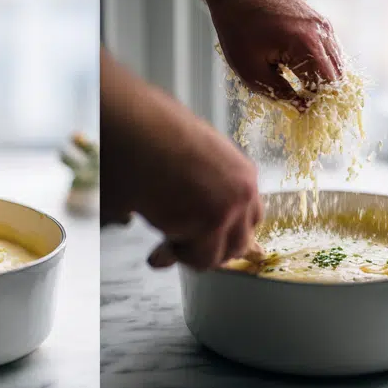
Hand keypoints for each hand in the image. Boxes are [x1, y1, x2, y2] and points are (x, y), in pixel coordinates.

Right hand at [102, 54, 262, 270]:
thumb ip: (199, 191)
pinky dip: (178, 257)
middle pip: (240, 242)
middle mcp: (244, 189)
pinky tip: (160, 243)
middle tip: (180, 246)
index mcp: (240, 171)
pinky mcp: (213, 222)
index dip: (224, 234)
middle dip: (210, 250)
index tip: (202, 239)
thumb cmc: (153, 135)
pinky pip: (200, 259)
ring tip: (166, 239)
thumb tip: (187, 219)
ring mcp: (232, 207)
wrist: (138, 128)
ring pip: (220, 255)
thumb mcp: (189, 161)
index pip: (248, 218)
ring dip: (193, 254)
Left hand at [200, 0, 342, 103]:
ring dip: (322, 82)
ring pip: (334, 64)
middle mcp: (321, 33)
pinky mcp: (317, 21)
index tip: (307, 120)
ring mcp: (322, 25)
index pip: (327, 88)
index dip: (320, 108)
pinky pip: (328, 51)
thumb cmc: (238, 28)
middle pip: (336, 77)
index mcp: (307, 46)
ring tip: (303, 95)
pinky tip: (303, 76)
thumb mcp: (252, 71)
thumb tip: (302, 109)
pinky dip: (319, 67)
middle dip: (323, 97)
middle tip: (306, 111)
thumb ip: (280, 93)